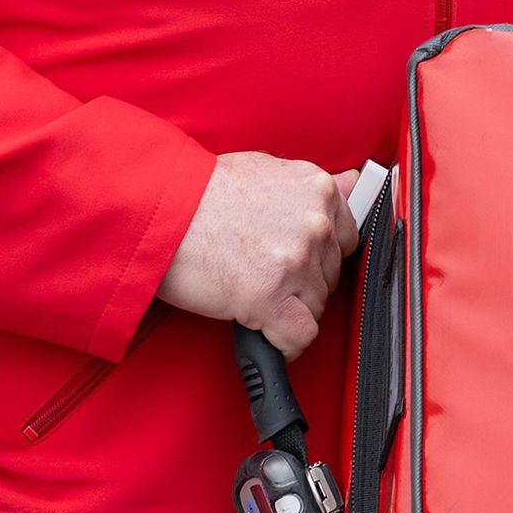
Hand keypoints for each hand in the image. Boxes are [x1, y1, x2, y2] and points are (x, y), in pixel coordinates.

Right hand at [158, 153, 359, 357]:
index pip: (346, 238)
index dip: (320, 255)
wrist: (158, 212)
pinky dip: (285, 343)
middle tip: (265, 276)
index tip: (299, 261)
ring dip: (289, 310)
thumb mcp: (266, 169)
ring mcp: (295, 262)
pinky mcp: (270, 298)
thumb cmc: (200, 193)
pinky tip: (267, 333)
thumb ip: (310, 187)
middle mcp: (314, 223)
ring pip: (316, 307)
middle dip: (302, 283)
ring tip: (255, 296)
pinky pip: (301, 336)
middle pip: (330, 276)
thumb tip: (354, 183)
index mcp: (316, 190)